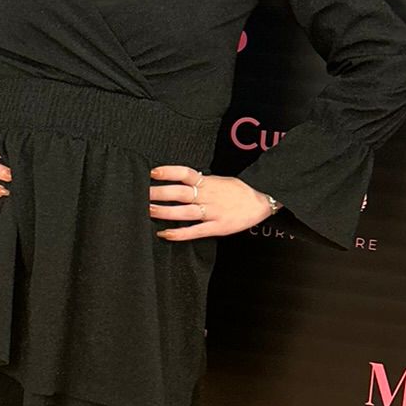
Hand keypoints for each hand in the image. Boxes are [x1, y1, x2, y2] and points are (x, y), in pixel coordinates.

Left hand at [149, 164, 275, 239]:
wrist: (264, 198)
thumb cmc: (239, 191)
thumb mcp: (220, 180)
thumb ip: (201, 182)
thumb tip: (180, 181)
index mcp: (208, 182)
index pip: (185, 173)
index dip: (168, 172)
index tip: (152, 172)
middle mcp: (208, 195)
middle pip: (179, 192)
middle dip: (159, 193)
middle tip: (142, 193)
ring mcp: (212, 212)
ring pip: (184, 212)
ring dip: (164, 211)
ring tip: (148, 211)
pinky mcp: (217, 227)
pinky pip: (195, 231)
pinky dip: (179, 233)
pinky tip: (165, 233)